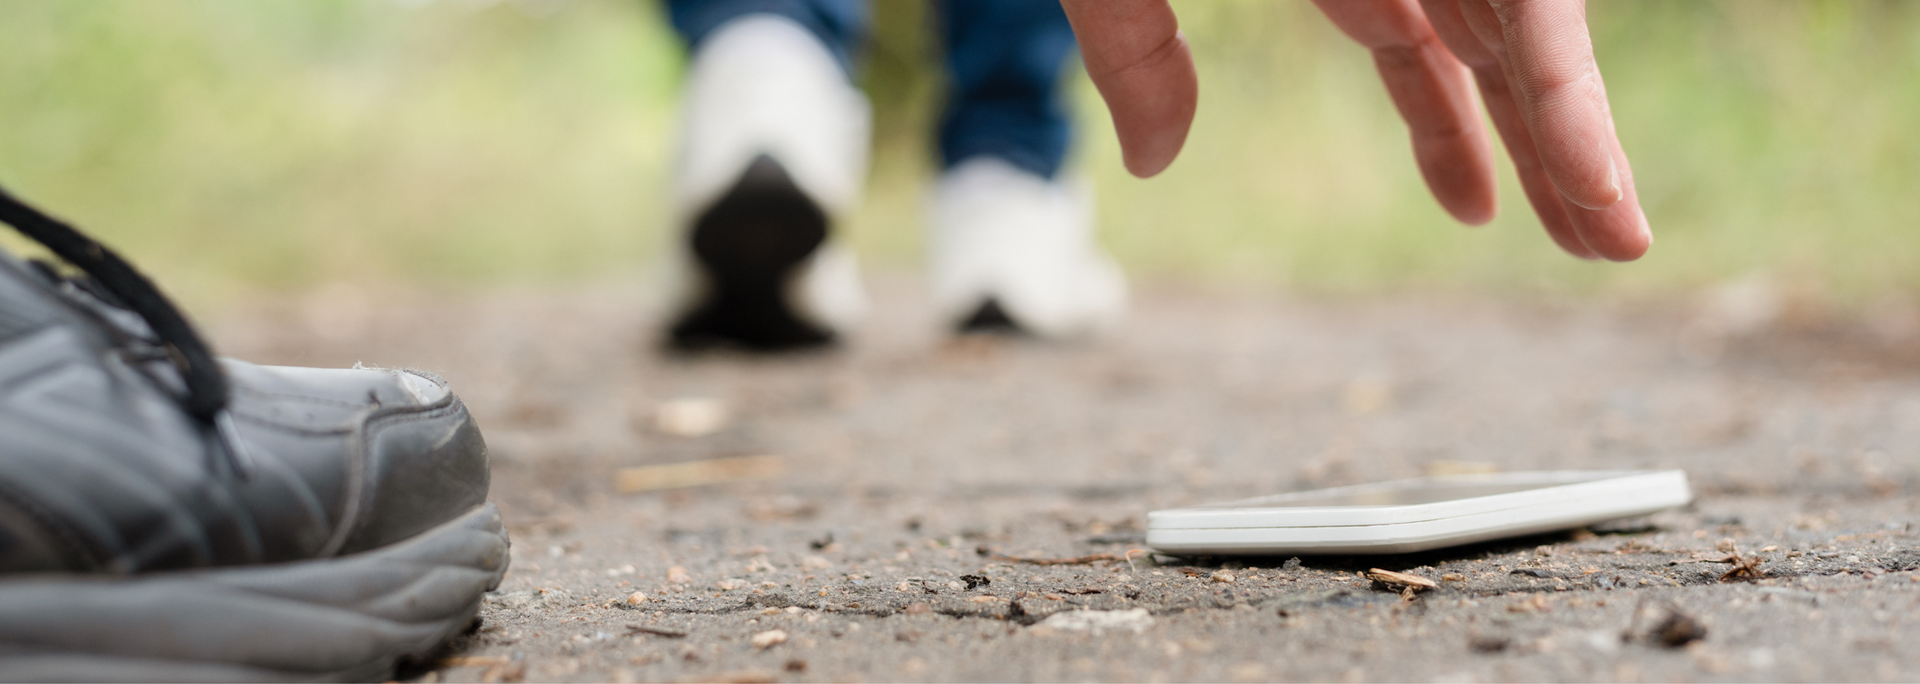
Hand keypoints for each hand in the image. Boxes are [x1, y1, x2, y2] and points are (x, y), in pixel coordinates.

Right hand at [1059, 0, 1649, 260]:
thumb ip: (1133, 51)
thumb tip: (1152, 165)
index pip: (1410, 45)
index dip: (1448, 129)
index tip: (1476, 209)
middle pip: (1494, 51)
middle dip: (1544, 148)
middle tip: (1595, 240)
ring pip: (1533, 37)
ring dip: (1580, 142)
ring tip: (1615, 241)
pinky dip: (1560, 86)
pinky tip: (1592, 170)